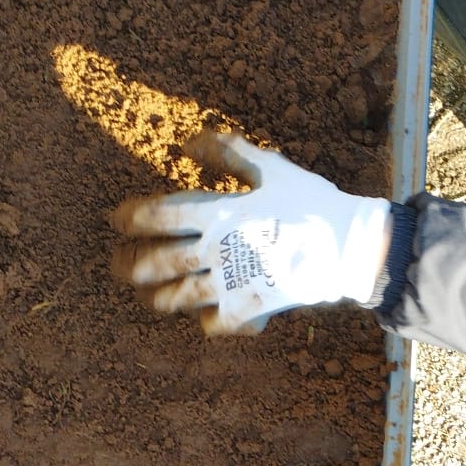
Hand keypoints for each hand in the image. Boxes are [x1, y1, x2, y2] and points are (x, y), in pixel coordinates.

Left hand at [110, 131, 391, 334]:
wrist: (349, 247)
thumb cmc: (311, 202)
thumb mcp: (271, 168)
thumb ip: (227, 153)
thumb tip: (187, 143)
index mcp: (220, 212)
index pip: (159, 215)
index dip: (130, 218)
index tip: (116, 221)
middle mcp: (218, 249)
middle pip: (160, 262)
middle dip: (132, 265)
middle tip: (117, 266)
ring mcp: (232, 282)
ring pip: (180, 296)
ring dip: (158, 298)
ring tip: (148, 298)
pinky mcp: (250, 308)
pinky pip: (215, 322)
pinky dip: (204, 322)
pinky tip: (201, 319)